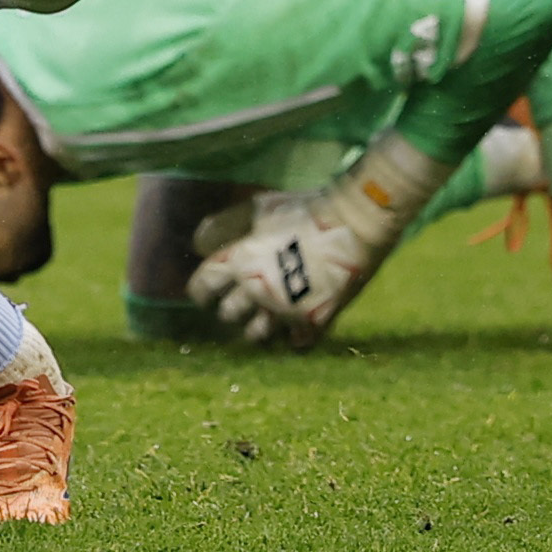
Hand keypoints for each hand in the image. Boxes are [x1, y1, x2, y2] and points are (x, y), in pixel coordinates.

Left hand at [187, 170, 404, 347]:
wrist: (353, 224)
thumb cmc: (302, 211)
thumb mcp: (257, 208)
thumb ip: (224, 225)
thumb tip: (198, 244)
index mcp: (238, 262)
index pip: (203, 288)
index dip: (201, 292)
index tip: (205, 294)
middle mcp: (256, 290)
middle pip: (228, 314)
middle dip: (230, 309)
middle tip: (238, 303)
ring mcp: (284, 310)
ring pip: (257, 334)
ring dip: (256, 328)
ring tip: (263, 319)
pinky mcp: (313, 322)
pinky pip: (294, 343)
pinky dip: (292, 337)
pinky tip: (293, 328)